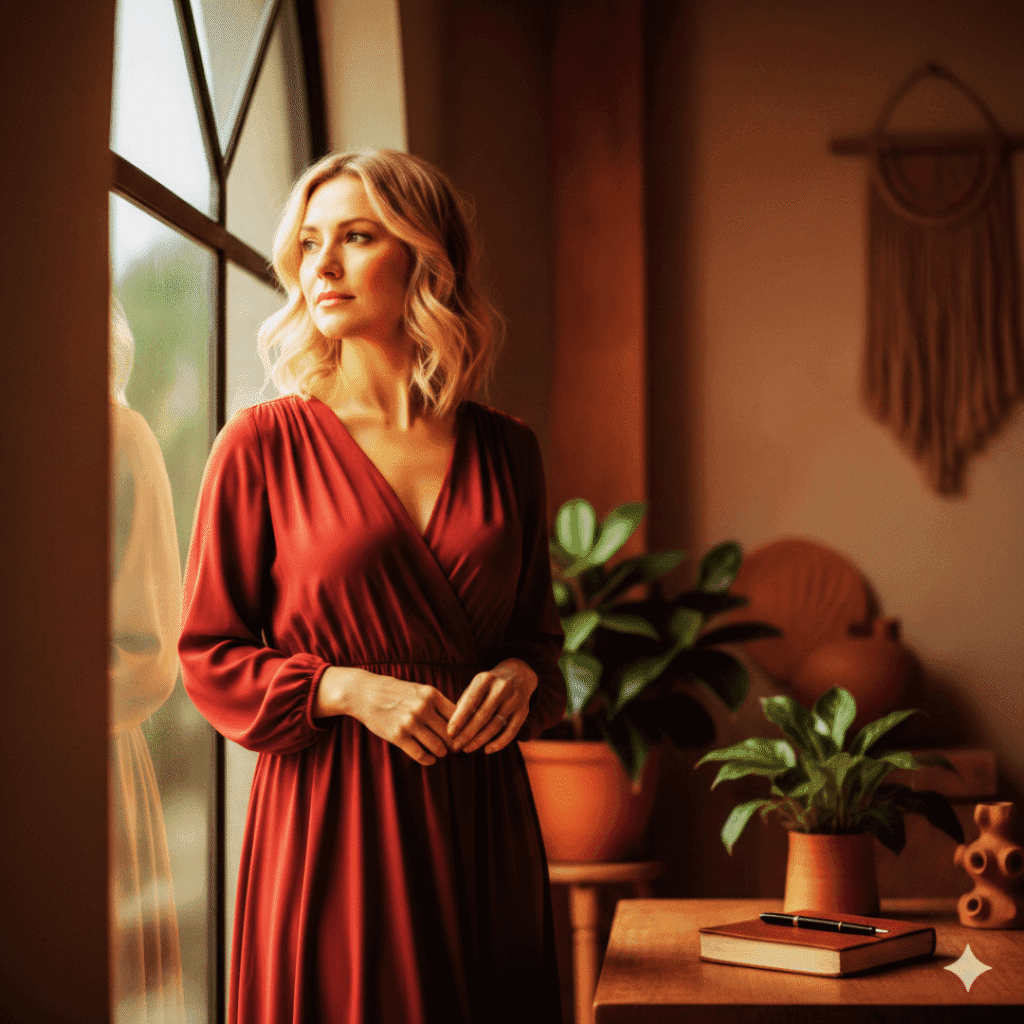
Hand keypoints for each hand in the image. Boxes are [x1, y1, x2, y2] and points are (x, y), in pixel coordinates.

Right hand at [317, 666, 456, 765]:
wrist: (365, 693)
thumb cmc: (396, 692)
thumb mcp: (420, 690)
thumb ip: (438, 703)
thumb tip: (460, 721)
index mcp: (432, 694)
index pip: (458, 716)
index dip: (464, 728)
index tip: (463, 735)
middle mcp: (423, 708)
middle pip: (450, 734)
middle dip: (454, 744)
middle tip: (454, 749)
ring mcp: (410, 723)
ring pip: (438, 747)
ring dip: (441, 753)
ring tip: (440, 753)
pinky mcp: (398, 736)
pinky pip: (421, 755)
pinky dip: (428, 760)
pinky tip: (429, 759)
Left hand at [447, 658, 537, 754]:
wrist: (519, 674)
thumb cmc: (489, 684)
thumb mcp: (477, 685)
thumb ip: (465, 702)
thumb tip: (454, 725)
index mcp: (485, 679)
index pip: (471, 701)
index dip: (460, 718)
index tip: (450, 733)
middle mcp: (502, 687)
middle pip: (483, 716)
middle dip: (467, 734)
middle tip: (455, 746)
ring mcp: (515, 699)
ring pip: (495, 725)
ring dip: (480, 740)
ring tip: (466, 749)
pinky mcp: (524, 711)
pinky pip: (512, 731)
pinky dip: (499, 743)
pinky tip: (487, 750)